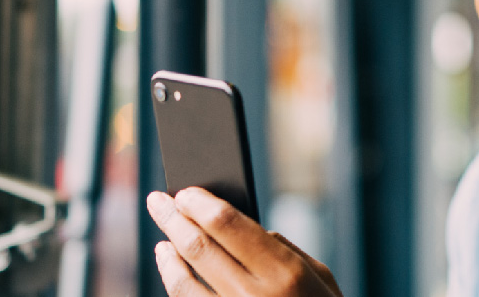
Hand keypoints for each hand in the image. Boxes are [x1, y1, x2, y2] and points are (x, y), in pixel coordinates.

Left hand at [147, 187, 342, 296]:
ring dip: (167, 252)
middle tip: (158, 201)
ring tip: (162, 236)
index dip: (200, 204)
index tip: (186, 192)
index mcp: (284, 272)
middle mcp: (253, 295)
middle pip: (198, 246)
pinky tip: (171, 266)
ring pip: (182, 280)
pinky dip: (172, 280)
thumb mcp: (320, 277)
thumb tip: (250, 228)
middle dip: (173, 219)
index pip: (227, 224)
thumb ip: (284, 249)